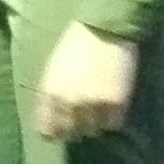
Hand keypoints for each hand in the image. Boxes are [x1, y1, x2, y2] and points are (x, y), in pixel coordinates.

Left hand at [30, 22, 137, 141]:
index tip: (57, 134)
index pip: (47, 130)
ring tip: (97, 112)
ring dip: (94, 125)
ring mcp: (93, 106)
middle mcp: (69, 104)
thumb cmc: (74, 45)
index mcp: (50, 95)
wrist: (103, 30)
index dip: (53, 134)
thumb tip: (51, 119)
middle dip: (74, 130)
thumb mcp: (52, 70)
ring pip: (92, 131)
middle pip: (71, 134)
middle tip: (81, 122)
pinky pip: (113, 124)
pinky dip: (112, 119)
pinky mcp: (115, 104)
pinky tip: (111, 106)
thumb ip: (50, 96)